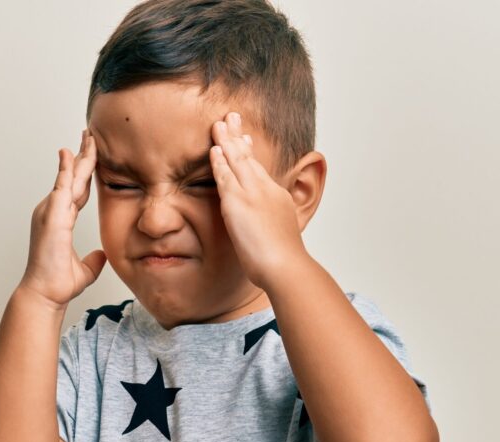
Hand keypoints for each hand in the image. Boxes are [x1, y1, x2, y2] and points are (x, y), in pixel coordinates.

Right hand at [19, 128, 106, 309]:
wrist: (46, 293)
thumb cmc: (58, 283)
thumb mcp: (84, 269)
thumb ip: (93, 260)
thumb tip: (102, 256)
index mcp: (60, 220)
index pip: (76, 190)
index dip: (83, 173)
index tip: (90, 156)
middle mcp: (53, 211)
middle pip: (72, 178)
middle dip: (82, 156)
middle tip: (90, 135)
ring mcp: (50, 211)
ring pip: (69, 177)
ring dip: (79, 157)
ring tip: (88, 137)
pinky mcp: (52, 215)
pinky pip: (62, 186)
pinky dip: (67, 169)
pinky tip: (71, 154)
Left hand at [209, 111, 308, 289]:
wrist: (285, 266)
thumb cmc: (284, 262)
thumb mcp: (281, 239)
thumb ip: (272, 230)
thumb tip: (270, 236)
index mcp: (277, 198)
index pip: (259, 170)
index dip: (250, 152)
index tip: (244, 139)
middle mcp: (266, 191)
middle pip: (249, 158)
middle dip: (238, 136)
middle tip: (231, 117)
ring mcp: (253, 194)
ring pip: (238, 161)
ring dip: (227, 141)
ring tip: (218, 124)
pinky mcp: (239, 202)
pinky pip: (226, 176)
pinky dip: (220, 161)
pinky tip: (214, 148)